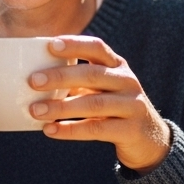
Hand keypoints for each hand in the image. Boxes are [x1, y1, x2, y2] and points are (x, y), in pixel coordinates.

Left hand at [28, 36, 171, 173]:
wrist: (150, 139)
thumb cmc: (115, 109)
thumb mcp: (103, 90)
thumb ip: (78, 82)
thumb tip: (35, 80)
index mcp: (118, 66)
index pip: (97, 48)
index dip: (75, 44)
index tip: (51, 44)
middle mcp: (128, 82)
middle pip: (92, 75)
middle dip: (60, 77)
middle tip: (33, 81)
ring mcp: (132, 106)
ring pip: (93, 103)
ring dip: (61, 107)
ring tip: (35, 110)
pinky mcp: (130, 130)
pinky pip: (96, 128)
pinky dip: (70, 130)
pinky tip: (50, 130)